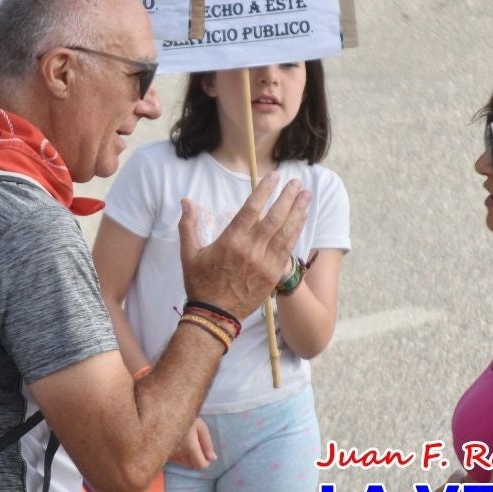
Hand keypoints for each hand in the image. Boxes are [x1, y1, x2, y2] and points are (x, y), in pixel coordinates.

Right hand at [168, 418, 213, 469]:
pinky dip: (180, 456)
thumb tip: (213, 458)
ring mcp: (170, 454)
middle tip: (198, 447)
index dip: (206, 461)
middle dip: (198, 460)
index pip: (201, 465)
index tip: (206, 453)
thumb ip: (207, 444)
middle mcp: (179, 453)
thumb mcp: (201, 427)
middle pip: (192, 466)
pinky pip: (176, 460)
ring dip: (189, 458)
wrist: (167, 412)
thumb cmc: (187, 417)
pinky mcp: (165, 452)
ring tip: (188, 444)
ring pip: (184, 464)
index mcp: (190, 447)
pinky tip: (180, 445)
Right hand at [178, 173, 310, 319]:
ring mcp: (265, 263)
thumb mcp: (189, 253)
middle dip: (287, 197)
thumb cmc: (200, 283)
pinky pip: (288, 249)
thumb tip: (186, 201)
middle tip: (296, 183)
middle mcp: (250, 249)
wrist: (215, 315)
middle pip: (274, 217)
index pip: (252, 209)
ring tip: (306, 196)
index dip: (264, 190)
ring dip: (297, 212)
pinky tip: (301, 219)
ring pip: (285, 232)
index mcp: (231, 241)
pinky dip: (296, 232)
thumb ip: (188, 225)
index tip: (274, 177)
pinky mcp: (273, 274)